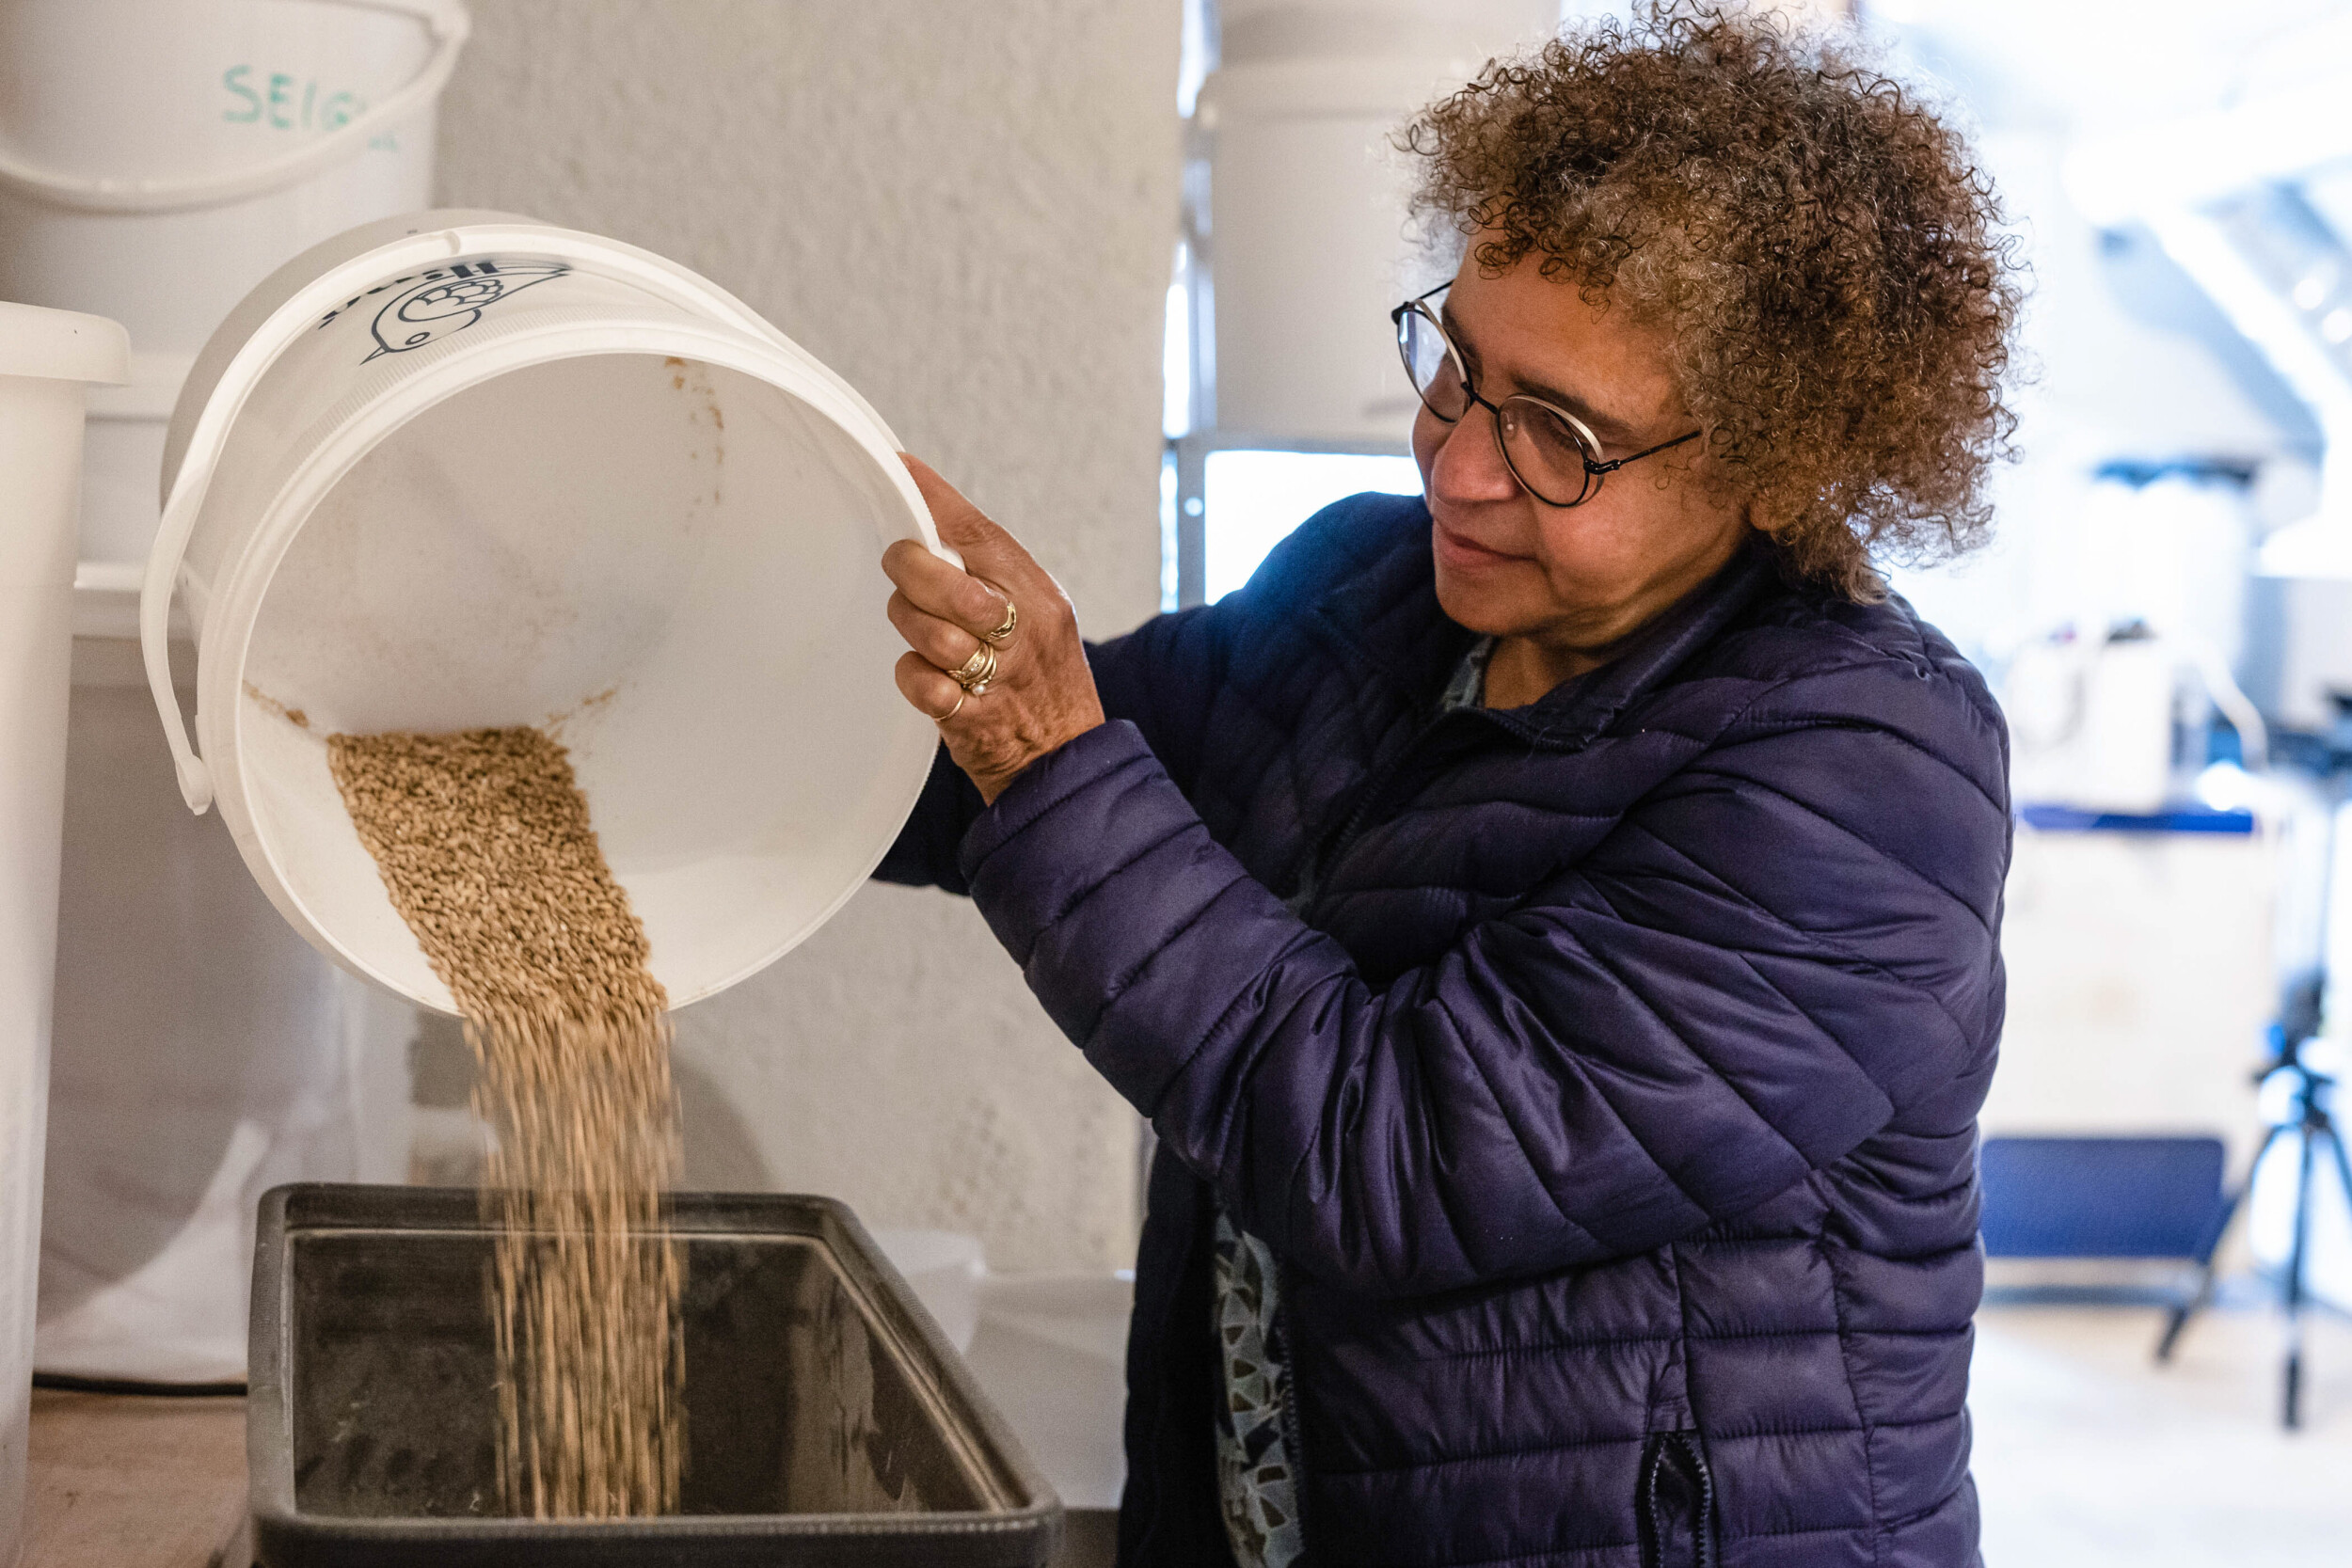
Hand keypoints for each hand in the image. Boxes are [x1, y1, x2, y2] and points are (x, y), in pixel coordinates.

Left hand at [883, 455, 1104, 804]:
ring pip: (933, 634)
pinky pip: (924, 685)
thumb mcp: (1039, 617)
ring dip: (910, 626)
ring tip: (917, 628)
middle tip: (900, 567)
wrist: (1067, 763)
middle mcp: (1025, 633)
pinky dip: (913, 677)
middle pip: (953, 585)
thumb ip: (993, 577)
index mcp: (1039, 596)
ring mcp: (1001, 678)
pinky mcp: (975, 720)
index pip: (982, 534)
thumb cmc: (1043, 683)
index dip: (935, 499)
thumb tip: (931, 528)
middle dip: (911, 571)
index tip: (902, 470)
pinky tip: (925, 677)